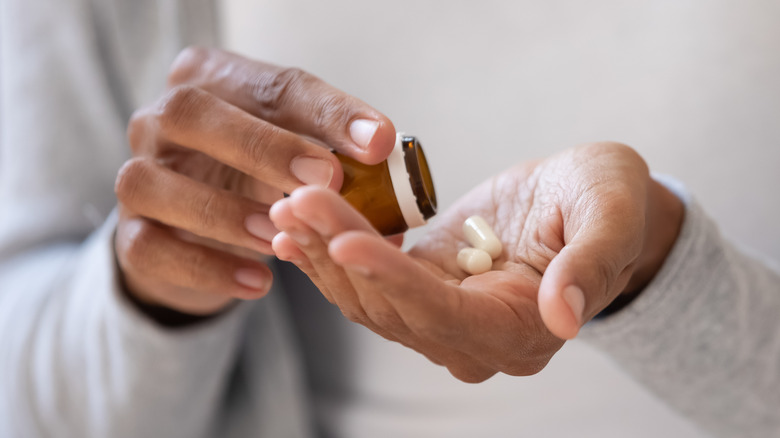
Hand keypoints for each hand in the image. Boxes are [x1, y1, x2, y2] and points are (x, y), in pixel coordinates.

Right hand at [113, 47, 395, 315]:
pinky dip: (206, 267)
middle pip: (191, 114)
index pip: (270, 85)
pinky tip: (259, 283)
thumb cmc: (255, 176)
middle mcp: (161, 119)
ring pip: (154, 183)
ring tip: (280, 238)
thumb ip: (337, 164)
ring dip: (225, 212)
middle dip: (262, 147)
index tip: (378, 144)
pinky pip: (151, 247)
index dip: (326, 113)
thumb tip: (392, 194)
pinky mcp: (130, 234)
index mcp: (212, 80)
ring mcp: (136, 176)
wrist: (198, 228)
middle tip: (323, 179)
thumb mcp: (296, 157)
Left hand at [269, 142, 682, 381]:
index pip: (444, 314)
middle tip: (299, 201)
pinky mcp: (422, 289)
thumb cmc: (607, 202)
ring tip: (288, 207)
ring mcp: (443, 318)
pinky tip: (297, 227)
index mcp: (521, 331)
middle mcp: (475, 340)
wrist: (584, 202)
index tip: (346, 240)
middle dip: (341, 253)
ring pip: (368, 300)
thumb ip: (591, 267)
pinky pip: (367, 282)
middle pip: (391, 307)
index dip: (393, 280)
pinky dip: (331, 255)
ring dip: (324, 254)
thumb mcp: (611, 216)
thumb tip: (565, 318)